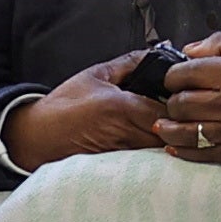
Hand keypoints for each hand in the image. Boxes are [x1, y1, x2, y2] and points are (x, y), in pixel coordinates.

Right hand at [4, 49, 174, 169]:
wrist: (36, 137)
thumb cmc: (64, 105)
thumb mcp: (95, 75)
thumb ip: (129, 63)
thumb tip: (156, 53)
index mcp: (121, 107)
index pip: (168, 109)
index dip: (180, 105)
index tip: (183, 98)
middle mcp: (125, 133)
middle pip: (170, 133)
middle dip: (180, 124)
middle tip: (183, 115)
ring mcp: (123, 154)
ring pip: (160, 150)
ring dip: (169, 140)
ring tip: (171, 128)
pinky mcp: (117, 168)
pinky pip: (145, 161)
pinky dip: (154, 153)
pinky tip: (152, 143)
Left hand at [155, 32, 220, 160]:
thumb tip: (189, 51)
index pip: (187, 74)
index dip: (174, 74)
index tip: (176, 76)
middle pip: (182, 104)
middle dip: (173, 99)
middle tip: (177, 96)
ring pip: (186, 131)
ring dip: (168, 127)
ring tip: (162, 123)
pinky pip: (203, 153)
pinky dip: (183, 151)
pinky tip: (173, 145)